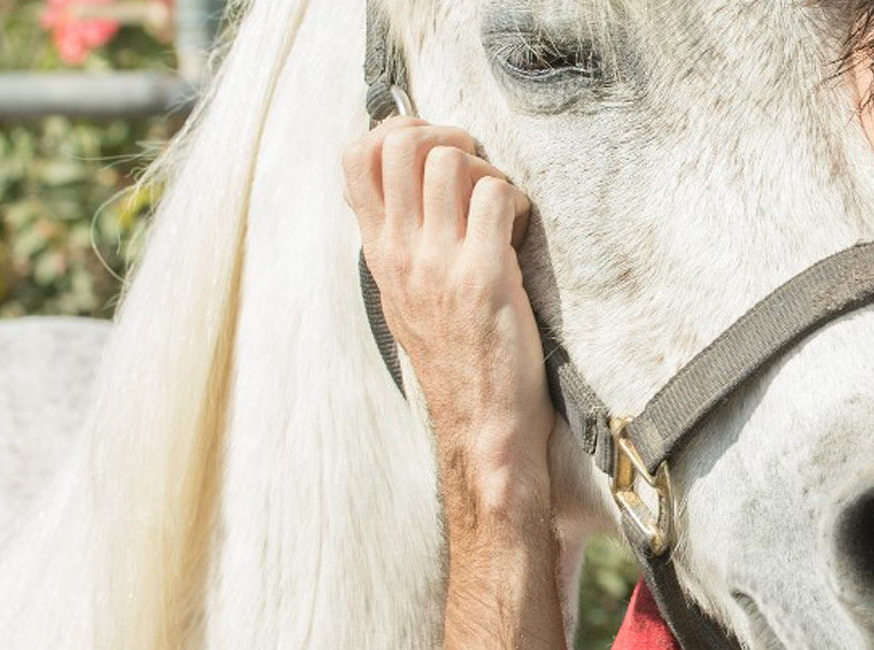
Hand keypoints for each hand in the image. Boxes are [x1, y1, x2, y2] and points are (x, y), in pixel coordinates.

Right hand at [342, 117, 554, 516]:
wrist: (482, 425)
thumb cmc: (454, 356)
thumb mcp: (404, 293)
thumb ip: (396, 238)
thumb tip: (391, 182)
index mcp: (379, 251)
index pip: (354, 156)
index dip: (397, 131)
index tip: (433, 151)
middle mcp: (401, 252)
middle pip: (400, 142)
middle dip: (447, 136)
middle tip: (474, 171)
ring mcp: (439, 263)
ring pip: (451, 159)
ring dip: (487, 169)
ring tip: (498, 207)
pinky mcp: (485, 276)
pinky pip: (498, 196)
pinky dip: (517, 201)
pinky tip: (519, 235)